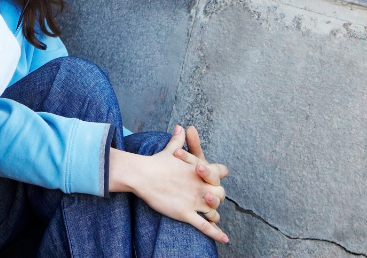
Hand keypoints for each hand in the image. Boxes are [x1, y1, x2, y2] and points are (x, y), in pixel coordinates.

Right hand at [108, 126, 228, 243]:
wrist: (142, 174)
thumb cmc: (156, 163)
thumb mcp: (171, 150)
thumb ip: (179, 141)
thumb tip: (181, 127)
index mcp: (200, 169)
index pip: (220, 171)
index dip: (217, 175)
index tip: (211, 177)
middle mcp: (201, 186)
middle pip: (221, 193)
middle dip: (216, 196)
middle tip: (205, 196)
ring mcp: (194, 201)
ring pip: (214, 211)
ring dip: (214, 214)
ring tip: (210, 215)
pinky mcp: (186, 213)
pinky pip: (204, 226)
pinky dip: (216, 233)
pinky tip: (224, 239)